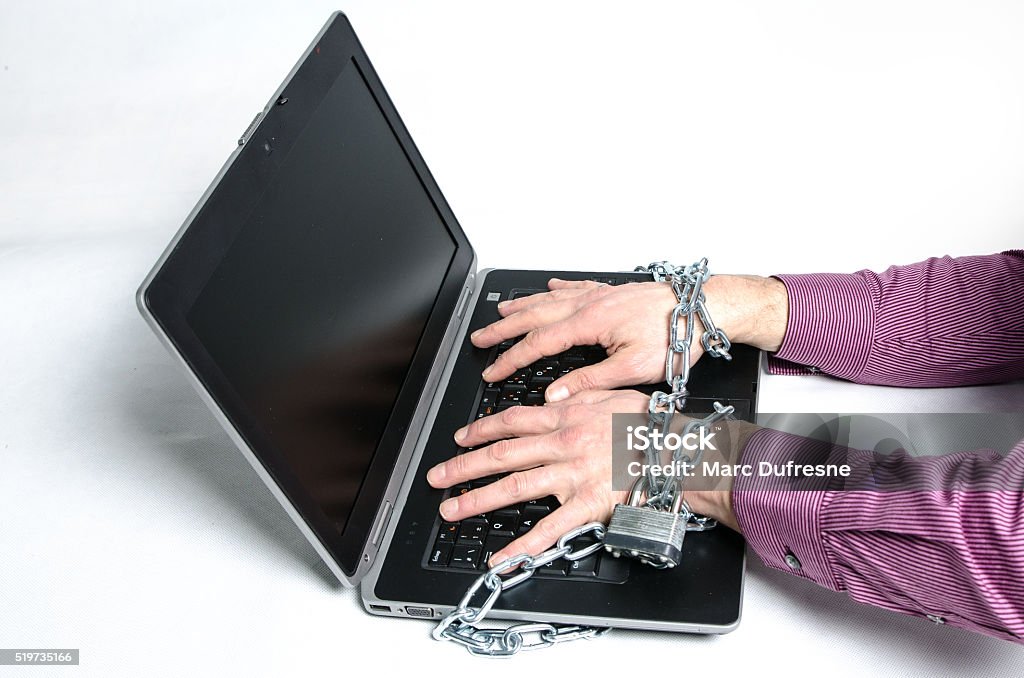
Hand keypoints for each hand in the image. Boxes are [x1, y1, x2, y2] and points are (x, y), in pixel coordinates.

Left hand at [426, 390, 648, 564]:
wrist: (679, 453)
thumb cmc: (650, 426)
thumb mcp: (611, 394)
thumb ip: (578, 394)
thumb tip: (549, 397)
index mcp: (567, 416)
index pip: (512, 421)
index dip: (481, 430)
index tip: (462, 438)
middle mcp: (562, 445)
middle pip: (502, 455)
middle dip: (464, 466)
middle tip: (438, 477)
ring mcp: (572, 476)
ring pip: (514, 487)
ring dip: (477, 499)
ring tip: (451, 510)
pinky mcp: (586, 506)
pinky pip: (548, 529)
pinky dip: (522, 546)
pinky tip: (500, 558)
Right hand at [471, 275, 787, 402]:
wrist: (702, 307)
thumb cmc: (674, 336)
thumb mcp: (633, 369)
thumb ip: (590, 382)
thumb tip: (556, 396)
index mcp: (589, 323)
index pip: (538, 344)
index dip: (511, 359)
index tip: (493, 371)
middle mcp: (590, 304)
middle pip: (534, 315)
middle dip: (503, 328)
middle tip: (480, 338)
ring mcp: (599, 295)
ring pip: (549, 299)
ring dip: (522, 306)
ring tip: (501, 311)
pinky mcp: (612, 292)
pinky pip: (575, 287)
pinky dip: (556, 289)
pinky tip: (550, 288)